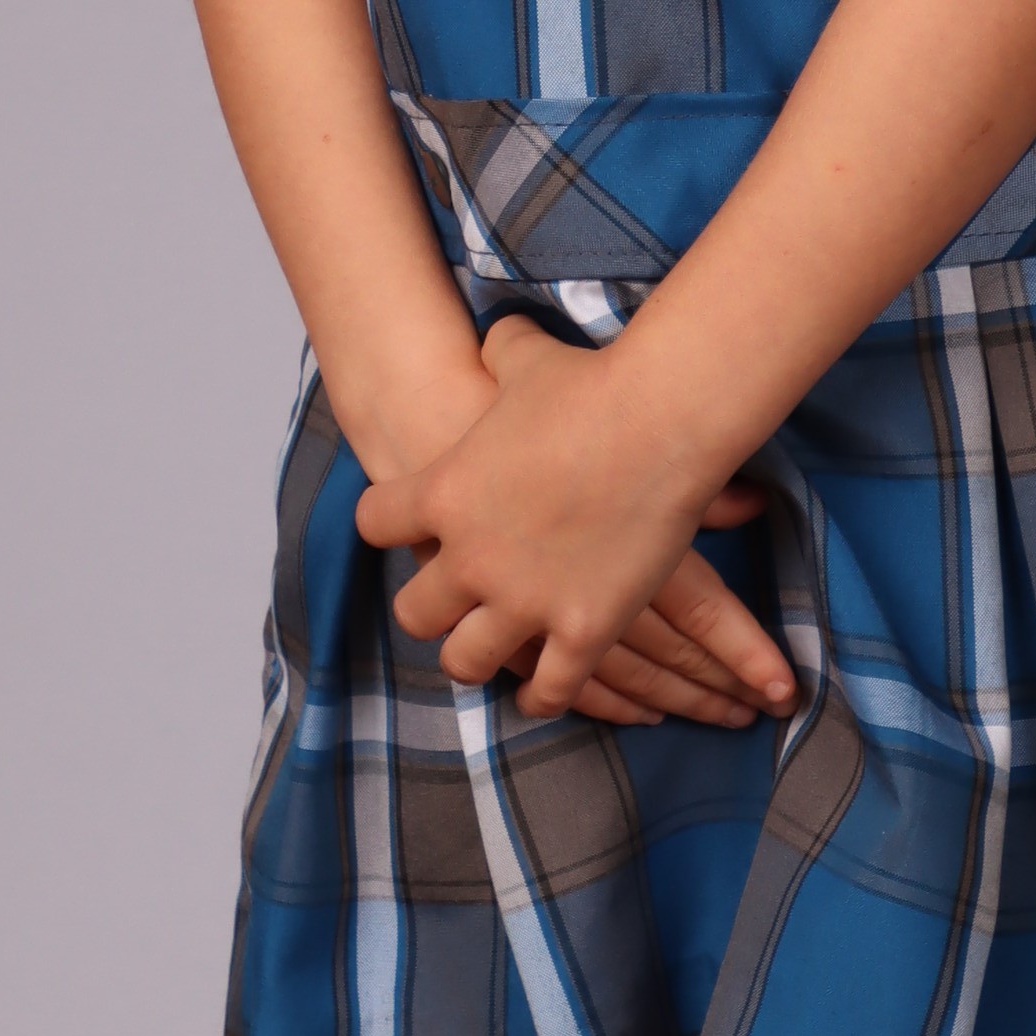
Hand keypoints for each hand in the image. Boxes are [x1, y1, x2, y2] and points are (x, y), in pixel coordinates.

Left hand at [355, 316, 795, 728]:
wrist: (657, 419)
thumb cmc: (588, 383)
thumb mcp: (522, 358)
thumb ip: (497, 355)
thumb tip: (497, 336)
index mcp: (442, 493)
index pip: (377, 523)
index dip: (389, 524)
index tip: (403, 527)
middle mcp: (469, 557)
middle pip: (414, 611)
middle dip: (427, 611)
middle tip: (443, 606)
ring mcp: (523, 602)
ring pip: (468, 661)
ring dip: (472, 659)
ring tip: (481, 657)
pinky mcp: (581, 630)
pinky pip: (550, 689)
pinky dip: (543, 698)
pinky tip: (541, 696)